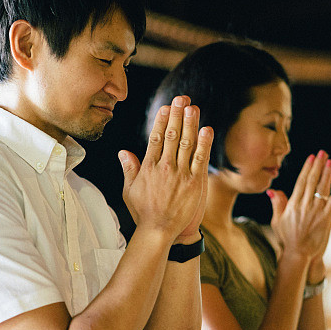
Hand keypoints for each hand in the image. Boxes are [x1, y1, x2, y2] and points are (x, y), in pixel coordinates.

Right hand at [118, 95, 212, 240]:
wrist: (159, 231)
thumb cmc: (143, 212)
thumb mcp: (129, 190)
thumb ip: (129, 169)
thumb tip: (123, 152)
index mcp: (149, 167)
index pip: (156, 138)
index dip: (162, 120)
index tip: (166, 107)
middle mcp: (164, 167)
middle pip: (172, 135)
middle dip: (177, 115)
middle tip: (181, 99)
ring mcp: (180, 174)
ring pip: (186, 143)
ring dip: (190, 123)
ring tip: (193, 107)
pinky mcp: (194, 183)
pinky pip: (200, 159)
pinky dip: (203, 144)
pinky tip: (207, 130)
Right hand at [267, 150, 330, 260]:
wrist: (298, 254)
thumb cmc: (286, 238)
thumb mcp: (278, 220)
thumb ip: (277, 204)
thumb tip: (271, 191)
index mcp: (293, 204)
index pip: (301, 182)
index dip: (307, 168)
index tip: (311, 157)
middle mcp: (304, 206)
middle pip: (312, 181)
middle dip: (318, 166)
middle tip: (323, 153)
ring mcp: (316, 212)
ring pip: (323, 189)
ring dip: (328, 174)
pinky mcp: (326, 220)